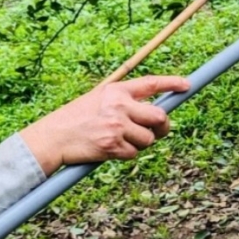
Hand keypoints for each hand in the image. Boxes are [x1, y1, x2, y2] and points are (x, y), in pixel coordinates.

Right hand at [19, 75, 189, 174]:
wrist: (52, 137)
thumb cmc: (75, 120)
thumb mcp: (98, 100)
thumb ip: (123, 103)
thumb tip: (154, 112)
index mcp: (116, 90)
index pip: (150, 83)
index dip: (171, 83)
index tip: (186, 85)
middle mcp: (119, 105)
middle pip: (159, 116)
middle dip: (162, 126)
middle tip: (157, 131)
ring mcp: (117, 125)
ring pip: (149, 139)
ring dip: (141, 144)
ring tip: (121, 141)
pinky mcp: (113, 145)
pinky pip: (134, 154)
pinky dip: (126, 155)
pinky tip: (111, 150)